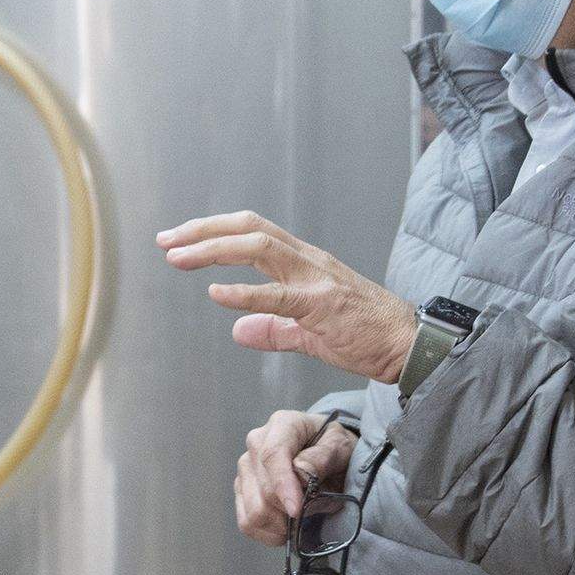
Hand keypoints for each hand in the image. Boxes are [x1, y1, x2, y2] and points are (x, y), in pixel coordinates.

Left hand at [159, 211, 420, 383]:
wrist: (410, 345)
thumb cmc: (364, 336)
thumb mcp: (310, 332)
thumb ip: (274, 328)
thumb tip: (237, 330)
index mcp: (303, 262)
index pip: (252, 232)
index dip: (211, 232)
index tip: (177, 241)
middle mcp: (307, 260)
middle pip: (249, 229)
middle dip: (202, 231)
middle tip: (164, 241)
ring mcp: (315, 279)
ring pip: (259, 248)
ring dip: (212, 250)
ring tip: (177, 257)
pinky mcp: (323, 306)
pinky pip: (278, 295)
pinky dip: (244, 293)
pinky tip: (215, 293)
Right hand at [234, 409, 358, 547]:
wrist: (326, 452)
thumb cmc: (335, 447)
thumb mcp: (341, 446)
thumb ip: (324, 456)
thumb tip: (301, 472)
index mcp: (282, 425)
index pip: (273, 454)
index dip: (283, 486)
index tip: (297, 510)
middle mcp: (256, 443)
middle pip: (263, 489)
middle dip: (289, 511)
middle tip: (315, 513)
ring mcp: (245, 467)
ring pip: (253, 511)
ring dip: (280, 525)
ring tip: (302, 520)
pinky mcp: (242, 489)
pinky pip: (247, 522)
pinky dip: (269, 534)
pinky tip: (286, 528)